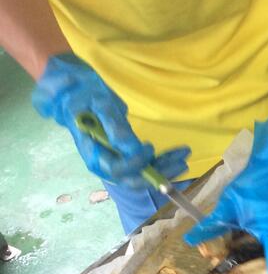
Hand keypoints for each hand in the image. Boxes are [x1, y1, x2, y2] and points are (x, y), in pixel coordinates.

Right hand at [31, 53, 188, 188]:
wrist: (77, 94)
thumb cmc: (86, 96)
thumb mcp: (99, 104)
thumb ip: (113, 126)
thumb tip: (129, 147)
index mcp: (93, 153)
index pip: (117, 169)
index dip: (135, 163)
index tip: (149, 147)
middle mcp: (104, 163)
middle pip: (133, 179)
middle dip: (158, 174)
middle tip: (181, 163)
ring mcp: (116, 162)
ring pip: (143, 174)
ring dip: (166, 169)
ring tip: (184, 156)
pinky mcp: (126, 157)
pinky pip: (146, 166)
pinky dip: (163, 163)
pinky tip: (179, 156)